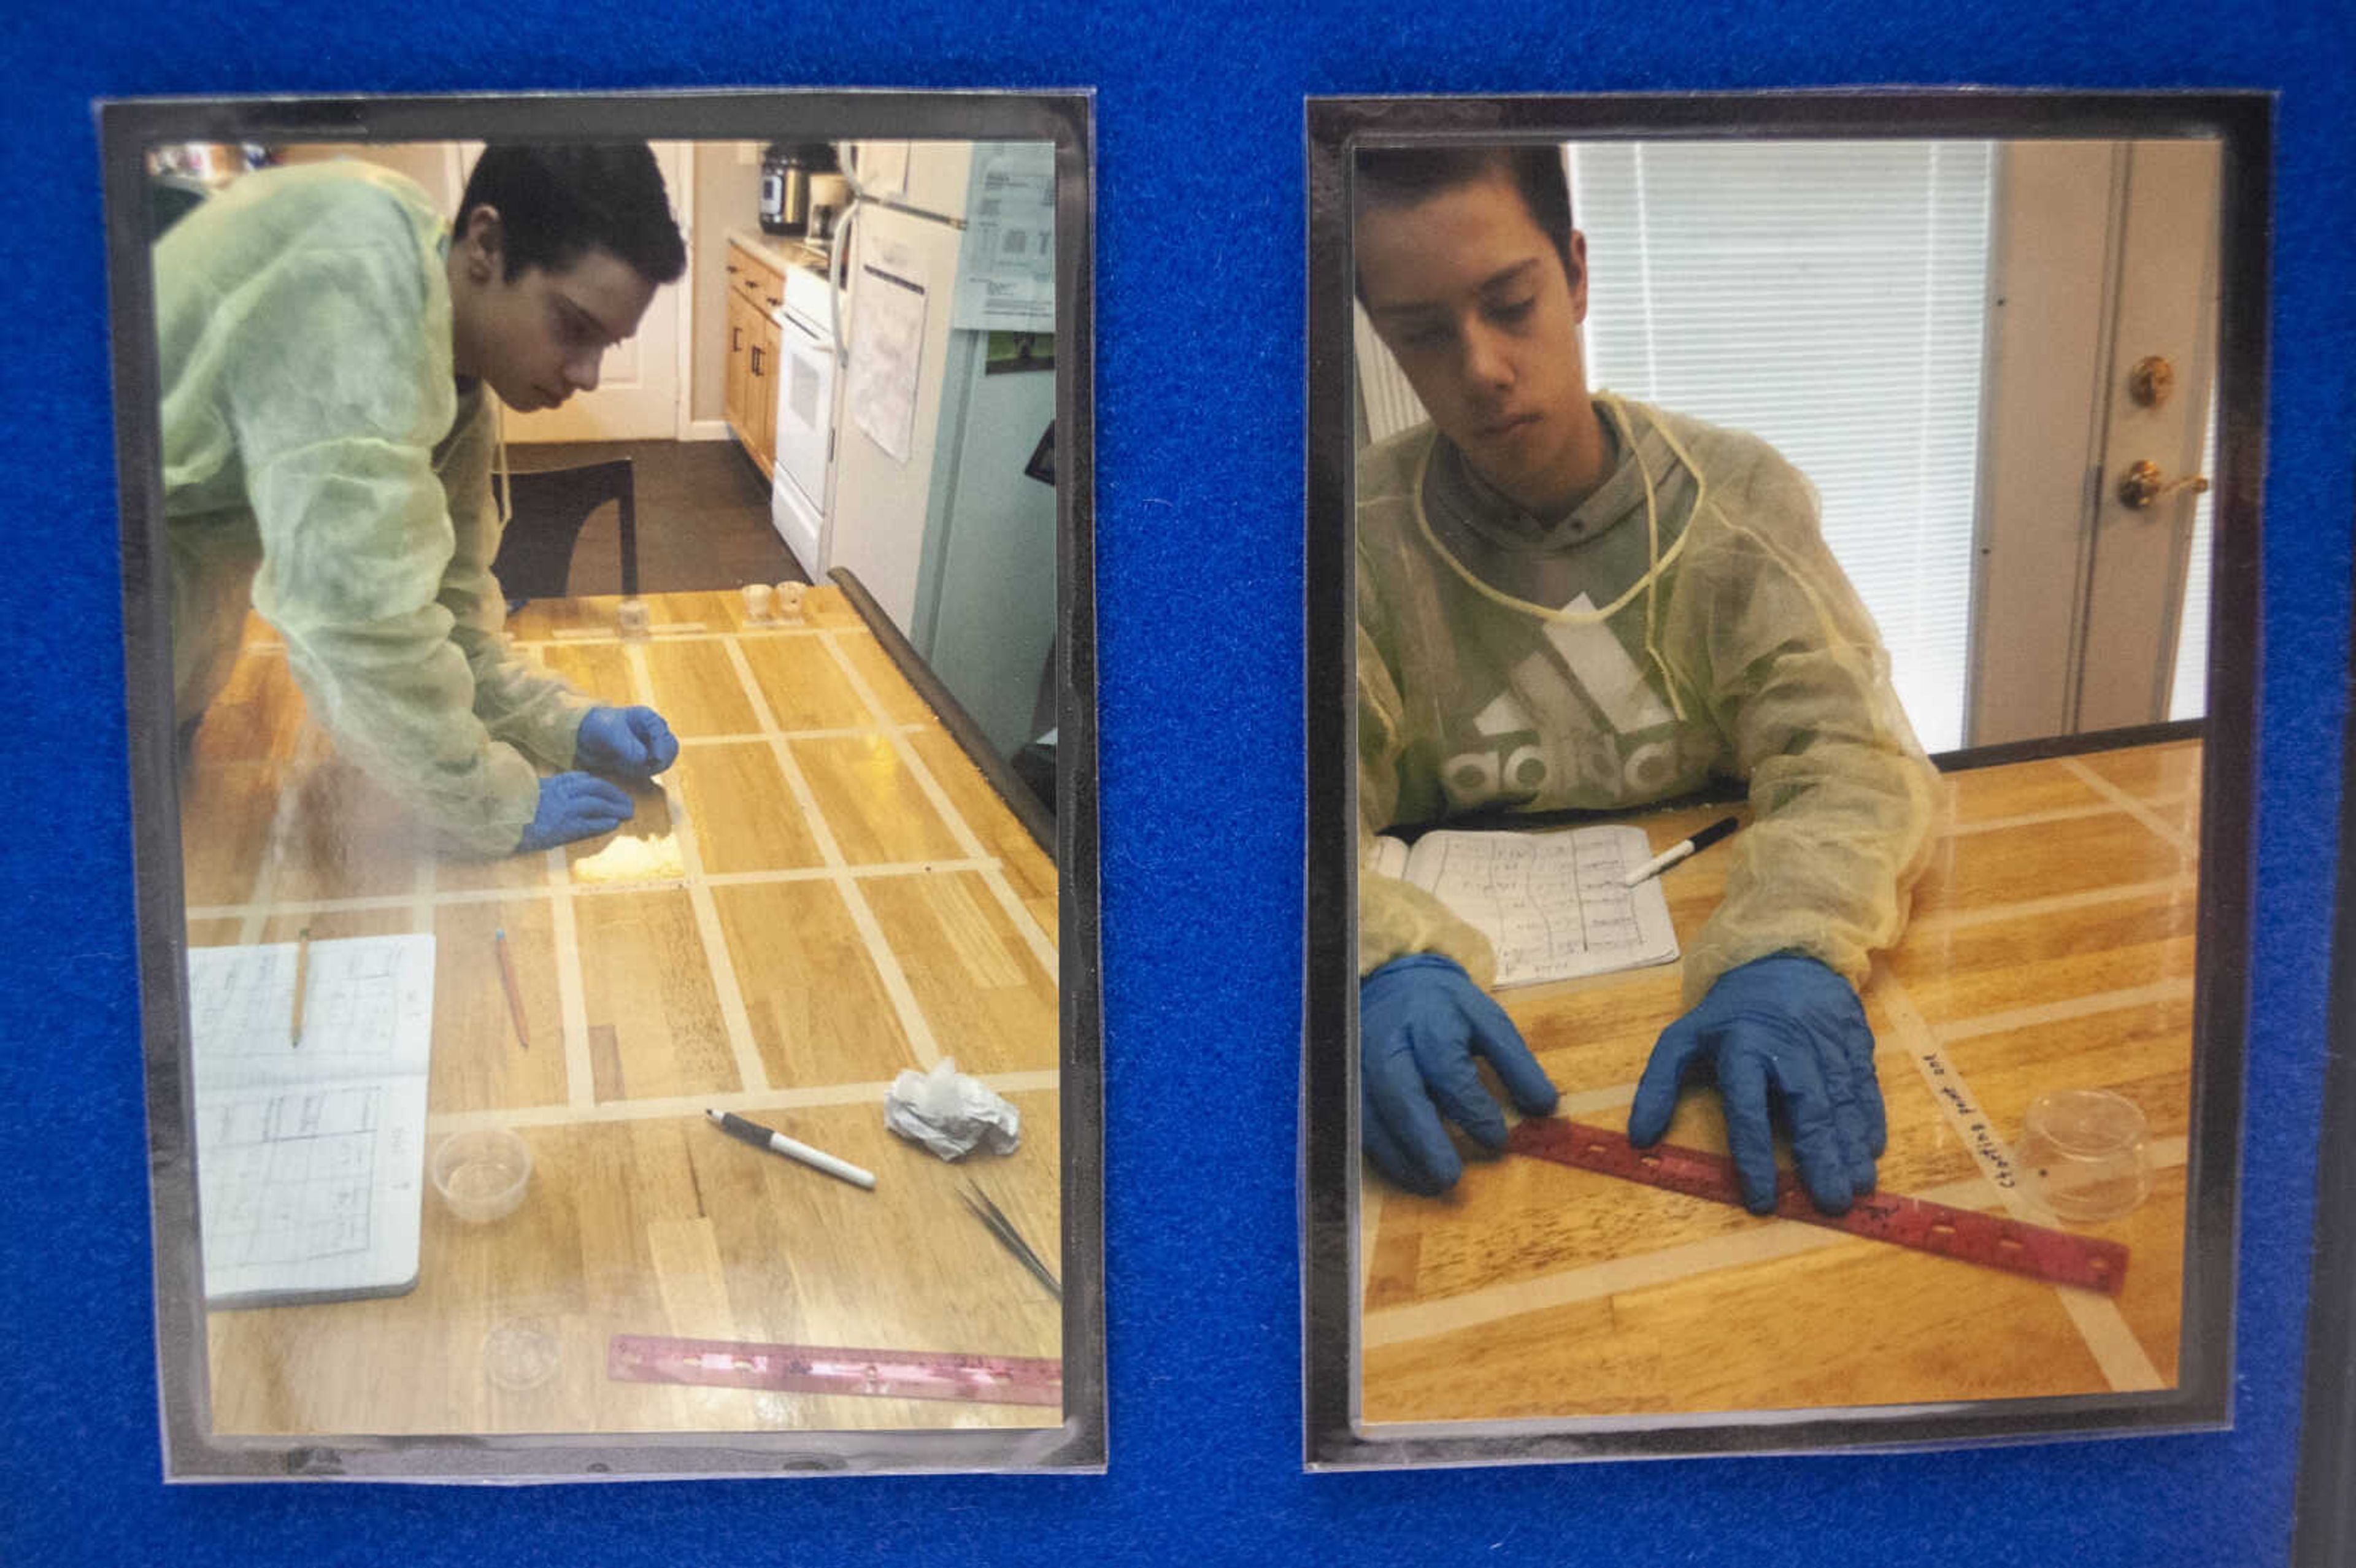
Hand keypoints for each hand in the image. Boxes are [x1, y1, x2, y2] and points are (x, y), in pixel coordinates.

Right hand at [516, 772, 634, 852]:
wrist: (494, 819)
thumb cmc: (506, 810)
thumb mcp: (524, 794)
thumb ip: (541, 792)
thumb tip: (549, 794)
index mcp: (549, 783)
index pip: (579, 778)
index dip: (598, 784)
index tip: (607, 788)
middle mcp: (558, 792)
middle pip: (595, 787)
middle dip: (613, 793)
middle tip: (626, 802)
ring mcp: (562, 808)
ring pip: (596, 803)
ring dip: (614, 807)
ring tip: (627, 813)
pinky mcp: (562, 826)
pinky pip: (588, 823)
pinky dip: (602, 822)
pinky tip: (612, 824)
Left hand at [576, 705, 678, 779]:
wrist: (584, 736)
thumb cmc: (598, 726)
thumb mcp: (611, 733)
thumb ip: (628, 745)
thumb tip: (643, 759)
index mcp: (648, 719)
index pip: (665, 736)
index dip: (661, 750)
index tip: (652, 760)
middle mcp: (653, 732)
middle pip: (670, 750)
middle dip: (658, 761)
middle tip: (642, 767)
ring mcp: (650, 746)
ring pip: (662, 762)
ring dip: (647, 768)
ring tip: (626, 765)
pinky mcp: (643, 759)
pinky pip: (650, 770)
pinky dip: (639, 772)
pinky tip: (623, 766)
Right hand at [1360, 954, 1559, 1194]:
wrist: (1394, 983)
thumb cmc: (1446, 1009)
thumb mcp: (1487, 1022)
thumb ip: (1516, 1063)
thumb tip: (1544, 1107)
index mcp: (1430, 1021)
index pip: (1449, 1068)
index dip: (1472, 1108)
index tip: (1497, 1138)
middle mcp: (1388, 1041)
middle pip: (1398, 1092)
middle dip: (1423, 1139)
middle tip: (1450, 1177)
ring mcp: (1358, 1062)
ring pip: (1370, 1113)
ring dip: (1399, 1155)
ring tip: (1431, 1183)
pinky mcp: (1346, 1081)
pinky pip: (1356, 1122)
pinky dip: (1381, 1152)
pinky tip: (1408, 1172)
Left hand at [1628, 954, 1882, 1215]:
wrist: (1784, 954)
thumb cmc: (1729, 1012)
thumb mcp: (1682, 1038)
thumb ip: (1657, 1085)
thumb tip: (1638, 1138)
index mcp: (1741, 1047)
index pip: (1746, 1108)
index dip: (1753, 1156)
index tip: (1761, 1201)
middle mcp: (1788, 1047)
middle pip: (1806, 1106)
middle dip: (1820, 1157)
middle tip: (1831, 1204)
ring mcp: (1826, 1043)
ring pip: (1841, 1099)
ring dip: (1850, 1146)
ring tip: (1856, 1188)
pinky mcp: (1855, 1039)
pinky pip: (1865, 1083)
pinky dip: (1871, 1116)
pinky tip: (1872, 1149)